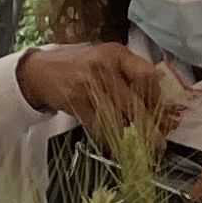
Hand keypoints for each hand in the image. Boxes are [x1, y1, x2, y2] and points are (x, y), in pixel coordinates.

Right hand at [15, 42, 182, 138]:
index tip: (161, 112)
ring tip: (143, 148)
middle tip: (159, 142)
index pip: (147, 76)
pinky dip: (111, 140)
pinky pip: (100, 127)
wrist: (40, 71)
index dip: (157, 98)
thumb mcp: (106, 59)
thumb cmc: (80, 66)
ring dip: (133, 137)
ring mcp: (89, 85)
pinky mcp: (76, 102)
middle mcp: (104, 67)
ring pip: (119, 118)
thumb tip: (158, 104)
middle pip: (135, 102)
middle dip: (150, 126)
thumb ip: (129, 74)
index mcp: (116, 54)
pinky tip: (118, 146)